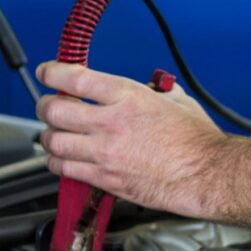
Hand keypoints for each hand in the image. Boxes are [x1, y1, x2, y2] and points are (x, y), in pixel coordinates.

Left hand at [36, 62, 226, 217]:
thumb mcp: (177, 100)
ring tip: (54, 134)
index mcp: (127, 96)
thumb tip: (149, 87)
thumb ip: (155, 91)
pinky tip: (63, 159)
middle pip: (54, 110)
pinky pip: (65, 169)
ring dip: (49, 136)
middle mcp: (111, 123)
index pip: (74, 78)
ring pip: (54, 142)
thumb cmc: (197, 141)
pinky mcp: (106, 179)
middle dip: (45, 106)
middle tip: (49, 106)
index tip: (47, 72)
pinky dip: (57, 162)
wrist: (206, 175)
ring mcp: (105, 153)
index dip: (52, 72)